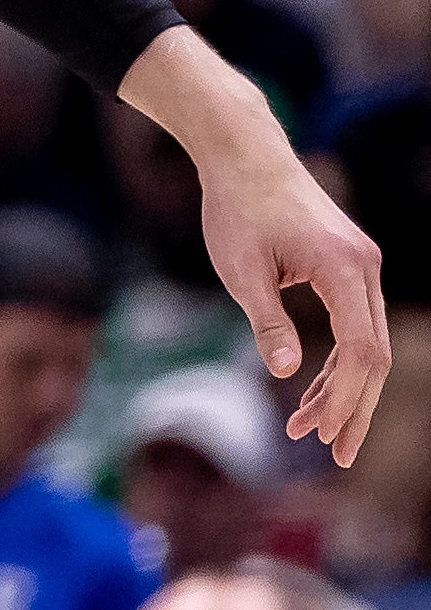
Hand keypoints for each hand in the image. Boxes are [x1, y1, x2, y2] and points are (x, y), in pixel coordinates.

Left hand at [139, 34, 392, 462]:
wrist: (243, 156)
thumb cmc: (236, 209)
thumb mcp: (242, 272)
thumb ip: (268, 324)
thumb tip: (288, 374)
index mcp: (347, 270)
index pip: (363, 352)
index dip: (348, 400)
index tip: (323, 437)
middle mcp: (367, 269)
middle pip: (374, 355)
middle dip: (353, 406)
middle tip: (330, 452)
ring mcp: (362, 266)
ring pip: (367, 342)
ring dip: (343, 387)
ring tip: (309, 429)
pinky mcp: (348, 266)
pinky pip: (355, 324)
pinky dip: (337, 359)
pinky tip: (312, 387)